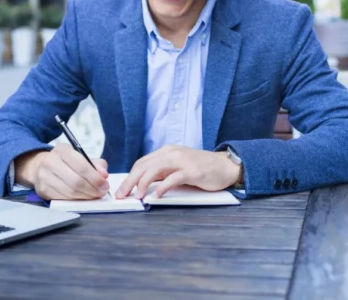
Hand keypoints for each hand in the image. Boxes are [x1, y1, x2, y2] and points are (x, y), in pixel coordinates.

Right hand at [15, 144, 109, 200]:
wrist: (39, 166)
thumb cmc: (66, 162)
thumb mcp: (80, 156)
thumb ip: (96, 164)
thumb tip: (104, 175)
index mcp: (62, 151)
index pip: (82, 166)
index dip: (95, 178)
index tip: (105, 184)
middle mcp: (50, 162)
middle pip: (76, 181)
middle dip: (92, 189)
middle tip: (101, 192)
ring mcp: (44, 177)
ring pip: (69, 192)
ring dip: (85, 196)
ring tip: (94, 196)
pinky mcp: (42, 190)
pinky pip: (62, 199)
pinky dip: (75, 200)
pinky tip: (82, 198)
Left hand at [114, 145, 241, 199]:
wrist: (225, 166)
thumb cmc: (202, 168)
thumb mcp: (179, 166)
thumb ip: (163, 172)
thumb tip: (143, 185)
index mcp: (167, 151)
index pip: (142, 163)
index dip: (130, 176)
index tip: (122, 190)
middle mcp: (172, 153)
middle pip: (144, 166)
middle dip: (130, 181)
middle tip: (122, 195)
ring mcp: (182, 161)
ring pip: (155, 169)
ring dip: (142, 183)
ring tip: (137, 196)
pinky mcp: (192, 171)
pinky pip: (173, 178)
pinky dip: (162, 187)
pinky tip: (156, 196)